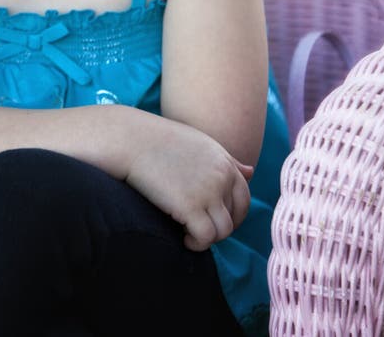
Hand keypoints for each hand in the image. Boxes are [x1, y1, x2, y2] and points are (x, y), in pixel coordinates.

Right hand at [126, 119, 252, 251]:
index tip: (213, 218)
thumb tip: (251, 172)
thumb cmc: (159, 141)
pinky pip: (206, 237)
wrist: (131, 140)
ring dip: (208, 238)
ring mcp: (208, 191)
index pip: (244, 197)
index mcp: (224, 161)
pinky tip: (182, 238)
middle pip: (236, 216)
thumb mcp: (199, 144)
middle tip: (200, 228)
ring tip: (189, 233)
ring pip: (224, 231)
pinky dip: (197, 244)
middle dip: (221, 227)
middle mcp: (221, 176)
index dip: (232, 213)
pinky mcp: (190, 206)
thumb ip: (226, 160)